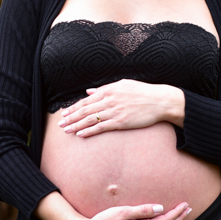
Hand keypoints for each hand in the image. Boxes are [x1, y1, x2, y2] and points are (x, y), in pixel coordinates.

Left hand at [58, 79, 183, 136]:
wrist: (160, 101)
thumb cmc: (143, 92)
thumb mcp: (123, 84)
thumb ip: (105, 88)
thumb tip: (89, 91)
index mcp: (109, 90)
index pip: (86, 100)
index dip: (74, 108)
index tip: (64, 113)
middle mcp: (110, 100)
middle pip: (85, 110)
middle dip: (71, 118)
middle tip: (60, 124)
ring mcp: (115, 111)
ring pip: (90, 119)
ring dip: (76, 126)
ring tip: (66, 131)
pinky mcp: (121, 122)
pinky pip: (101, 127)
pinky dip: (89, 131)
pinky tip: (81, 134)